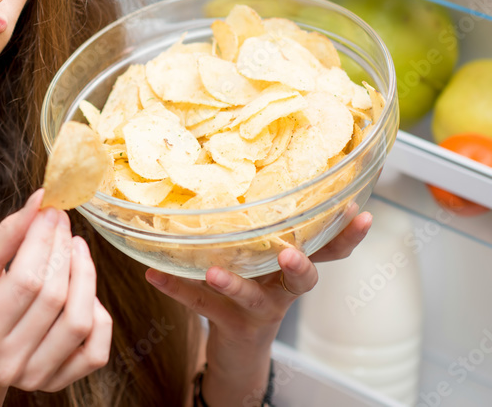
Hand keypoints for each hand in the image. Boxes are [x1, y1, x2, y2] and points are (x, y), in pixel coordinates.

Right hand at [0, 190, 111, 405]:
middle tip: (62, 223)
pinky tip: (84, 291)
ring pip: (79, 322)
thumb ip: (4, 237)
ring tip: (76, 249)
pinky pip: (95, 350)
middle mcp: (7, 361)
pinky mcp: (56, 382)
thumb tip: (39, 200)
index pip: (26, 279)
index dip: (43, 240)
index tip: (49, 211)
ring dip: (85, 276)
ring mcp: (34, 376)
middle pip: (54, 298)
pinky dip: (98, 315)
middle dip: (63, 250)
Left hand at [144, 206, 371, 403]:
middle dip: (301, 266)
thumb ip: (258, 222)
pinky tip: (154, 275)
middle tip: (291, 255)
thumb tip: (231, 164)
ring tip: (212, 272)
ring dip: (234, 285)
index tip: (358, 211)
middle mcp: (281, 288)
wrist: (238, 347)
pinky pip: (201, 305)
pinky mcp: (230, 324)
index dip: (345, 233)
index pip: (327, 247)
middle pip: (304, 279)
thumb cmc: (250, 283)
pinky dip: (176, 288)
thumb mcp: (259, 253)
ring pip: (252, 298)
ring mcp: (258, 309)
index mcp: (292, 262)